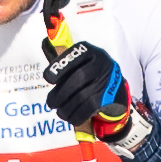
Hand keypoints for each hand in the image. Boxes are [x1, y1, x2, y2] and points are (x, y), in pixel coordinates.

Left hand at [39, 14, 137, 148]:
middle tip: (51, 103)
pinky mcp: (111, 97)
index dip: (60, 66)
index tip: (47, 78)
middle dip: (61, 93)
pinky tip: (69, 117)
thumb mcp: (80, 63)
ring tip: (60, 112)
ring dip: (67, 107)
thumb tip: (44, 44)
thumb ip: (65, 60)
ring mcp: (108, 81)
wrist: (116, 91)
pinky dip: (76, 115)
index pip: (76, 55)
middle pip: (80, 77)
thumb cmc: (90, 76)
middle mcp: (102, 63)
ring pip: (83, 95)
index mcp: (92, 52)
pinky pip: (89, 108)